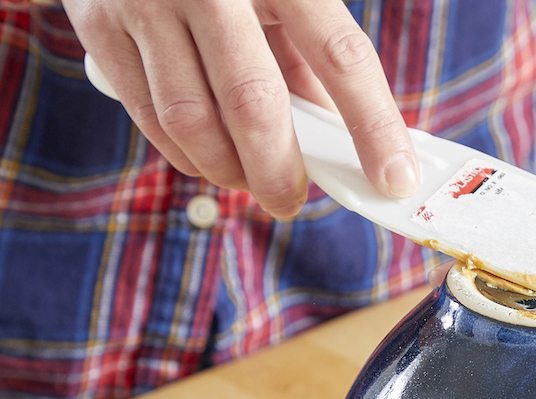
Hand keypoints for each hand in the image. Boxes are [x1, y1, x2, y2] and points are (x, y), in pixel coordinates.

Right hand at [62, 0, 419, 217]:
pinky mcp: (99, 26)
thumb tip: (343, 147)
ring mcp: (148, 3)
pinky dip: (185, 155)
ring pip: (192, 121)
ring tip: (246, 179)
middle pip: (255, 103)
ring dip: (228, 170)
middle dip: (279, 171)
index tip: (394, 180)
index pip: (340, 56)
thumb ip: (310, 64)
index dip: (372, 127)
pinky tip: (206, 157)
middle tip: (290, 200)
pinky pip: (149, 118)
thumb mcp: (282, 0)